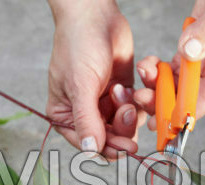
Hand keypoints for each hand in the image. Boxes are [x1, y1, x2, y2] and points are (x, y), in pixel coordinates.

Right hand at [45, 0, 144, 158]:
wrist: (95, 15)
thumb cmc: (78, 45)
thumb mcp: (80, 85)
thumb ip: (87, 120)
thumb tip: (91, 149)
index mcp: (66, 116)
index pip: (89, 144)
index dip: (108, 149)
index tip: (125, 148)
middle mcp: (85, 113)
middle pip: (111, 139)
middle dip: (122, 127)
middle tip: (127, 109)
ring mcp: (105, 104)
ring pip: (127, 126)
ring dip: (130, 110)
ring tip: (122, 89)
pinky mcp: (122, 93)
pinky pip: (137, 108)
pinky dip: (139, 98)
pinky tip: (132, 82)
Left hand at [134, 0, 204, 129]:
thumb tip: (189, 53)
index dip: (185, 111)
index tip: (164, 121)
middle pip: (191, 95)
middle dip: (166, 100)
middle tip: (142, 99)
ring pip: (179, 84)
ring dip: (159, 84)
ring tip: (143, 78)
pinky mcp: (196, 50)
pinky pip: (174, 68)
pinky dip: (159, 70)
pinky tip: (149, 66)